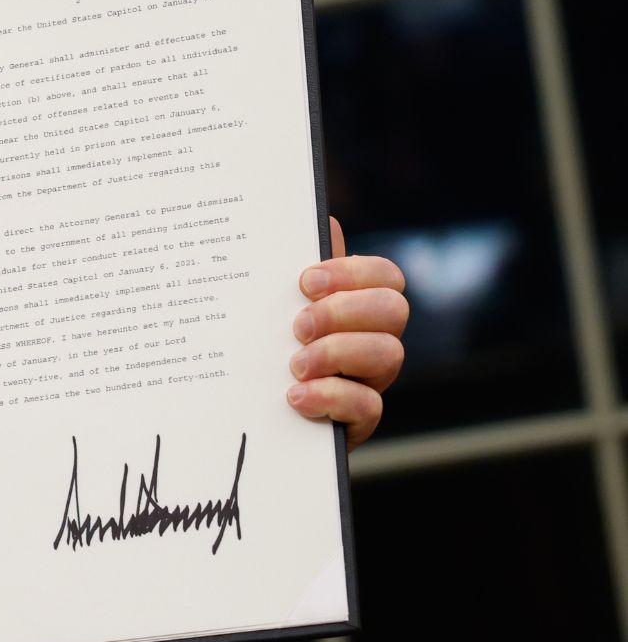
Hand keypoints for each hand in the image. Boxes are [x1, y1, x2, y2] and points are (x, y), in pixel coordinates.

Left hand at [287, 217, 407, 450]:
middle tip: (297, 326)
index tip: (305, 282)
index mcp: (357, 308)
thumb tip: (323, 220)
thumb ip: (297, 273)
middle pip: (394, 310)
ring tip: (294, 365)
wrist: (246, 416)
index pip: (385, 276)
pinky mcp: (358, 420)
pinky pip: (370, 406)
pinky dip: (332, 396)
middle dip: (343, 312)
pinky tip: (296, 397)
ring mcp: (370, 380)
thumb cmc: (264, 351)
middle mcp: (373, 340)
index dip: (352, 273)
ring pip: (390, 354)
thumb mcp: (272, 310)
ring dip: (336, 353)